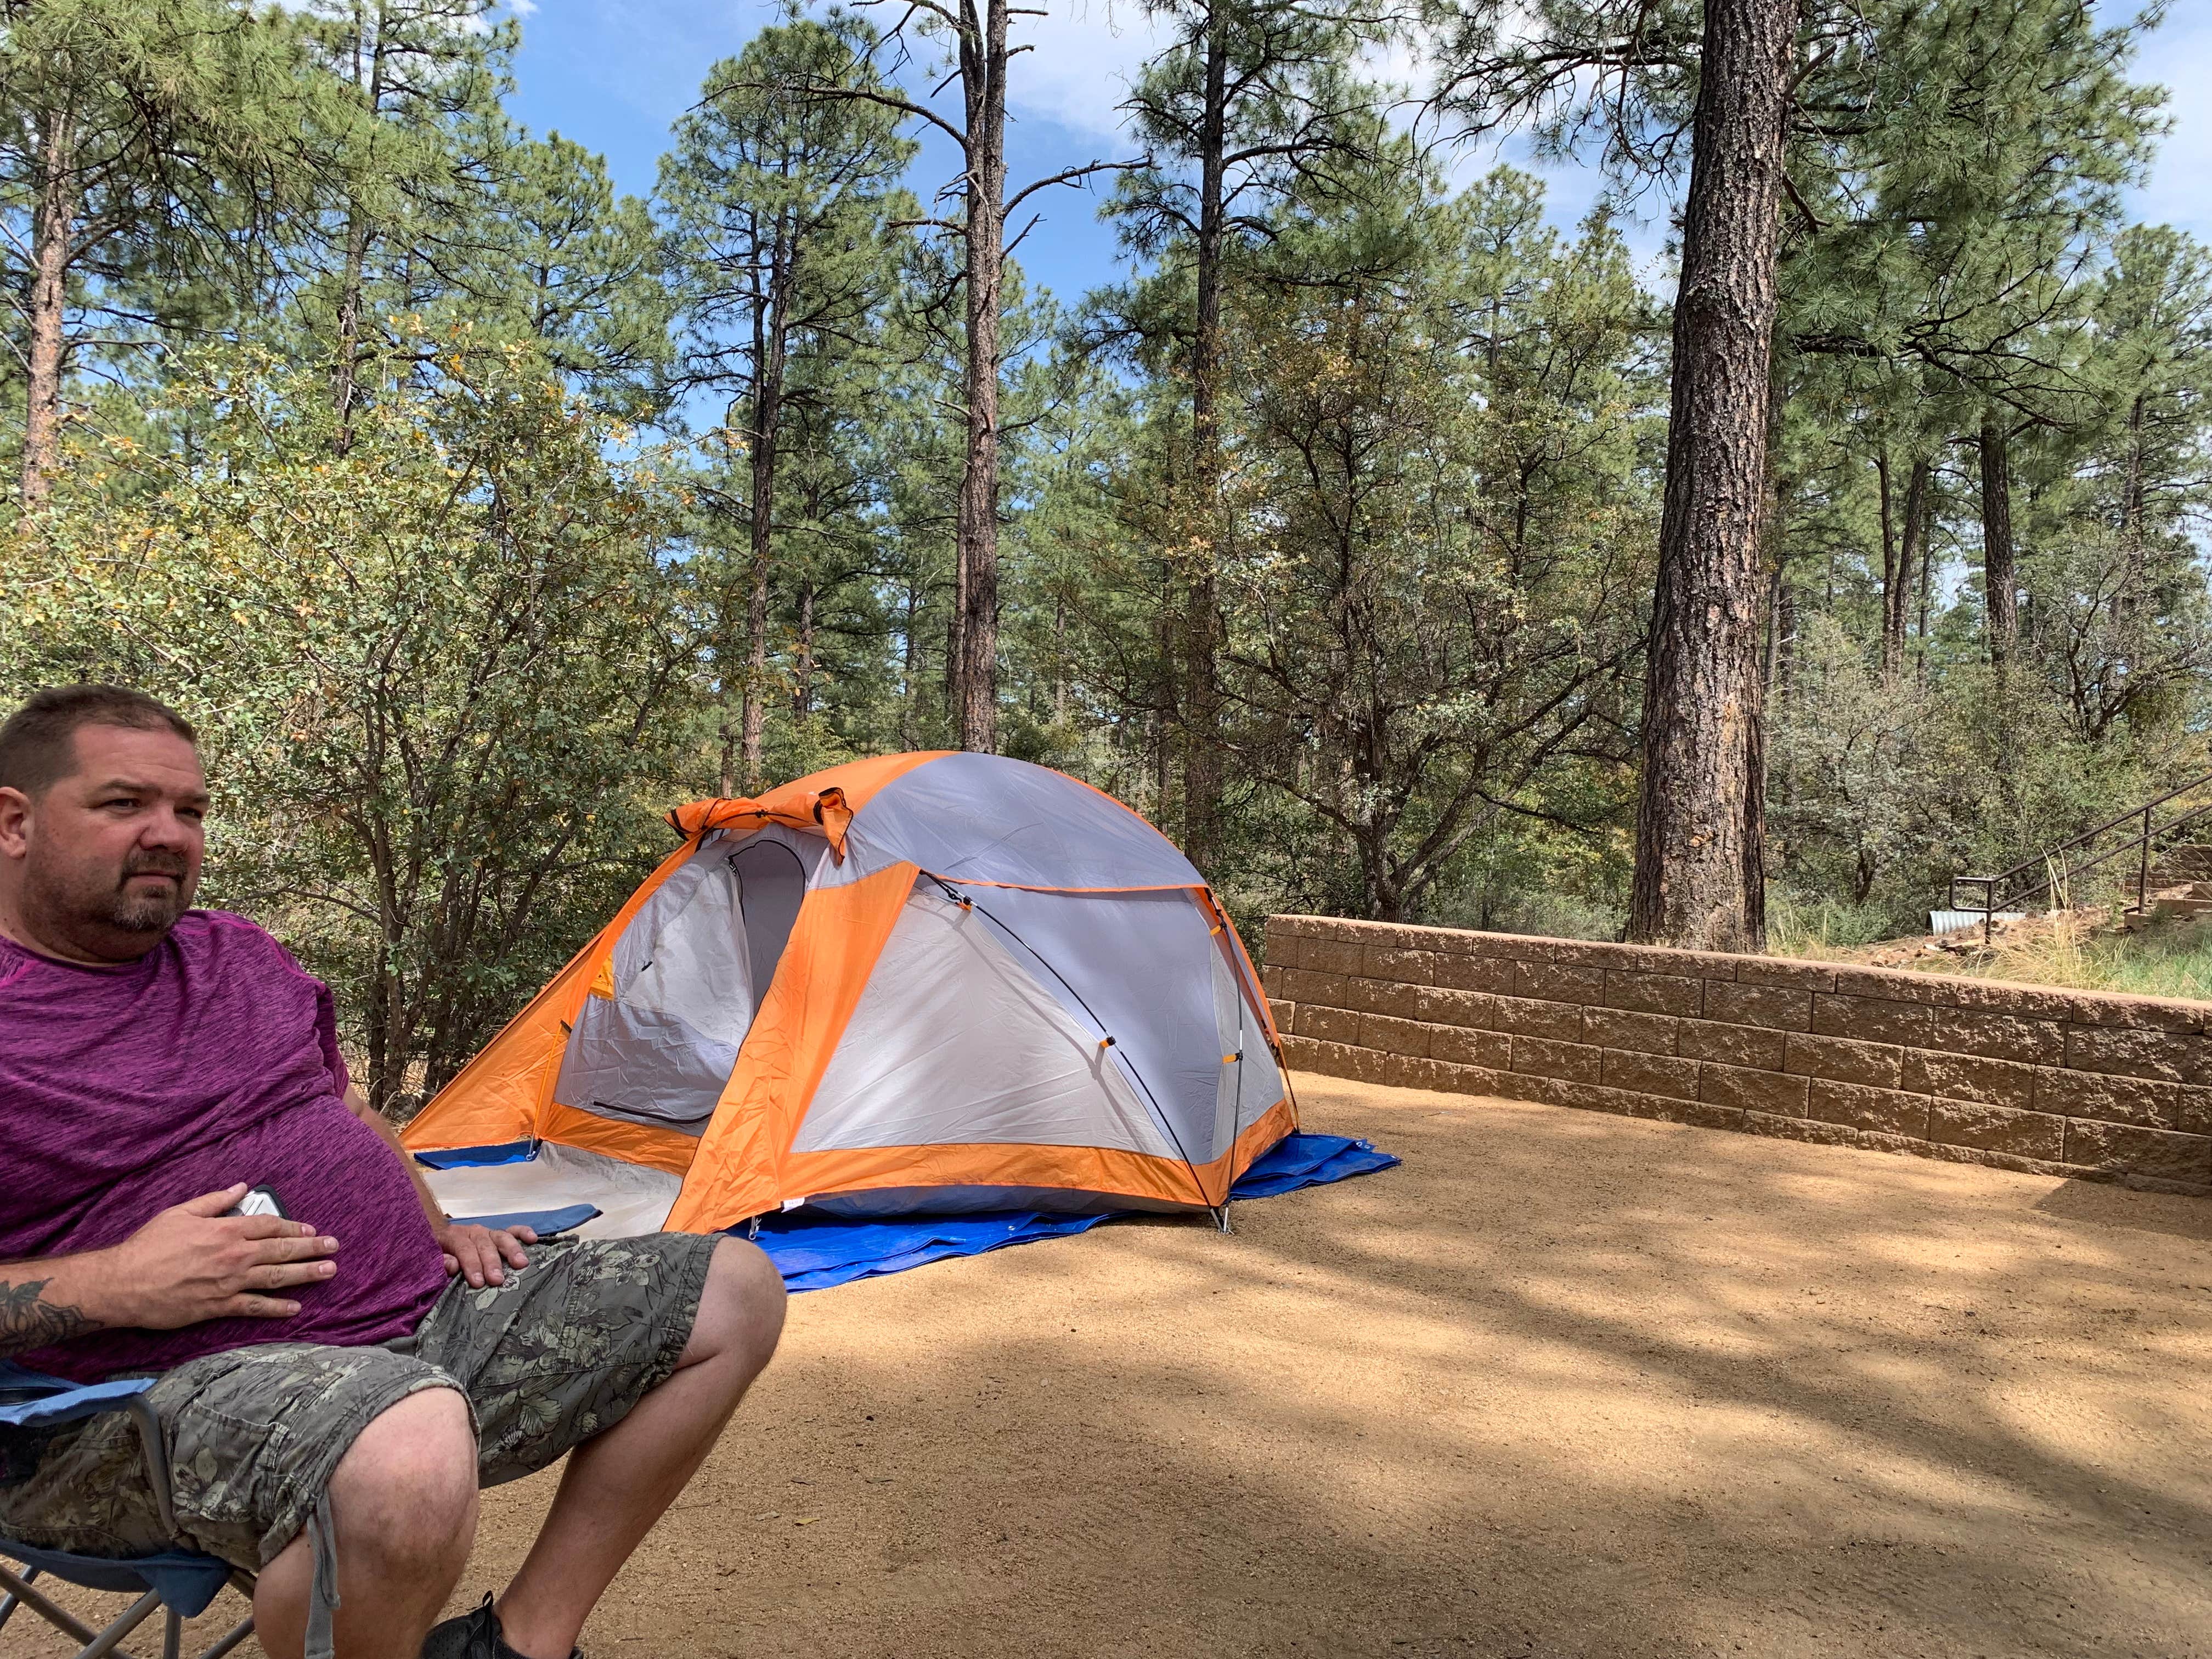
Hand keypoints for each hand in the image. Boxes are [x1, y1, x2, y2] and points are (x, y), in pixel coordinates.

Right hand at [95, 1185, 339, 1328]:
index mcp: (226, 1230)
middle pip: (282, 1250)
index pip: (270, 1225)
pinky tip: (295, 1309)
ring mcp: (229, 1282)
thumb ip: (215, 1200)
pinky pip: (255, 1307)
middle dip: (311, 1247)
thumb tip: (241, 1186)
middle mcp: (234, 1255)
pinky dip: (276, 1308)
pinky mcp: (219, 1306)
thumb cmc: (148, 1246)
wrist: (124, 1283)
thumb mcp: (180, 1213)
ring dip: (306, 1274)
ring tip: (329, 1270)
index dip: (293, 1227)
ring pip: (277, 1277)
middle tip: (334, 1246)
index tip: (311, 1228)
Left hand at [433, 1221, 534, 1287]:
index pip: (464, 1249)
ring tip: (521, 1263)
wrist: (439, 1240)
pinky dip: (523, 1233)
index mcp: (453, 1237)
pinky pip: (513, 1230)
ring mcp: (487, 1232)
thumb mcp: (431, 1260)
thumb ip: (440, 1263)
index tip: (478, 1282)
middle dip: (492, 1262)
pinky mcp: (498, 1235)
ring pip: (501, 1236)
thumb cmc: (439, 1256)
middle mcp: (473, 1232)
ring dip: (512, 1250)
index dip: (471, 1265)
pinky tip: (533, 1239)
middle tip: (498, 1279)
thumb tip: (453, 1265)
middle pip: (484, 1244)